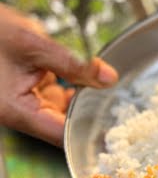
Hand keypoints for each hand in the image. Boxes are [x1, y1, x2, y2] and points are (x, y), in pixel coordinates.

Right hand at [0, 4, 117, 146]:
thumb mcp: (32, 42)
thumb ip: (72, 63)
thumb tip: (109, 78)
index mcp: (16, 111)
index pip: (61, 134)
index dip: (89, 132)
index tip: (117, 128)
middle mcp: (18, 112)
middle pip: (63, 125)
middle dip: (89, 114)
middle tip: (121, 106)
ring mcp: (22, 102)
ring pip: (61, 111)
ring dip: (81, 101)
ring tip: (108, 90)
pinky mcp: (24, 90)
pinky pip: (53, 97)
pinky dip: (70, 89)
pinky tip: (88, 78)